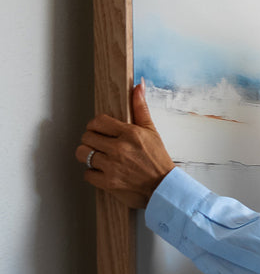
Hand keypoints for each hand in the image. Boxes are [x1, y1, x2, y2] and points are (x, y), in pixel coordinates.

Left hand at [76, 80, 175, 208]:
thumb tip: (137, 86)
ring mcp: (112, 166)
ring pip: (83, 154)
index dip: (96, 125)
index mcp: (129, 133)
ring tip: (98, 156)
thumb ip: (140, 108)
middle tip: (100, 144)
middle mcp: (119, 149)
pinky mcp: (108, 182)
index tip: (100, 130)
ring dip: (88, 155)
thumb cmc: (158, 159)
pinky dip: (92, 173)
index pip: (97, 121)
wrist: (163, 186)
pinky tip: (102, 170)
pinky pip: (87, 173)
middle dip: (91, 139)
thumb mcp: (151, 131)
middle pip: (86, 137)